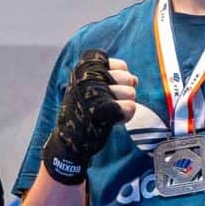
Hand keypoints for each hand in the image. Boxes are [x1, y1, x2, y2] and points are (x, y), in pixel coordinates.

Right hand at [40, 50, 133, 184]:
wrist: (70, 139)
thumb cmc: (85, 111)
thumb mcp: (91, 85)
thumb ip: (114, 76)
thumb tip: (135, 79)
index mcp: (84, 67)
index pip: (122, 66)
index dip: (120, 82)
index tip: (105, 91)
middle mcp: (87, 76)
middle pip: (128, 79)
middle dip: (123, 93)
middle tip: (105, 104)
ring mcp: (94, 92)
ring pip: (131, 93)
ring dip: (123, 105)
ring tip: (106, 112)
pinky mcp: (101, 109)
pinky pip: (130, 107)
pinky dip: (125, 117)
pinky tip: (111, 120)